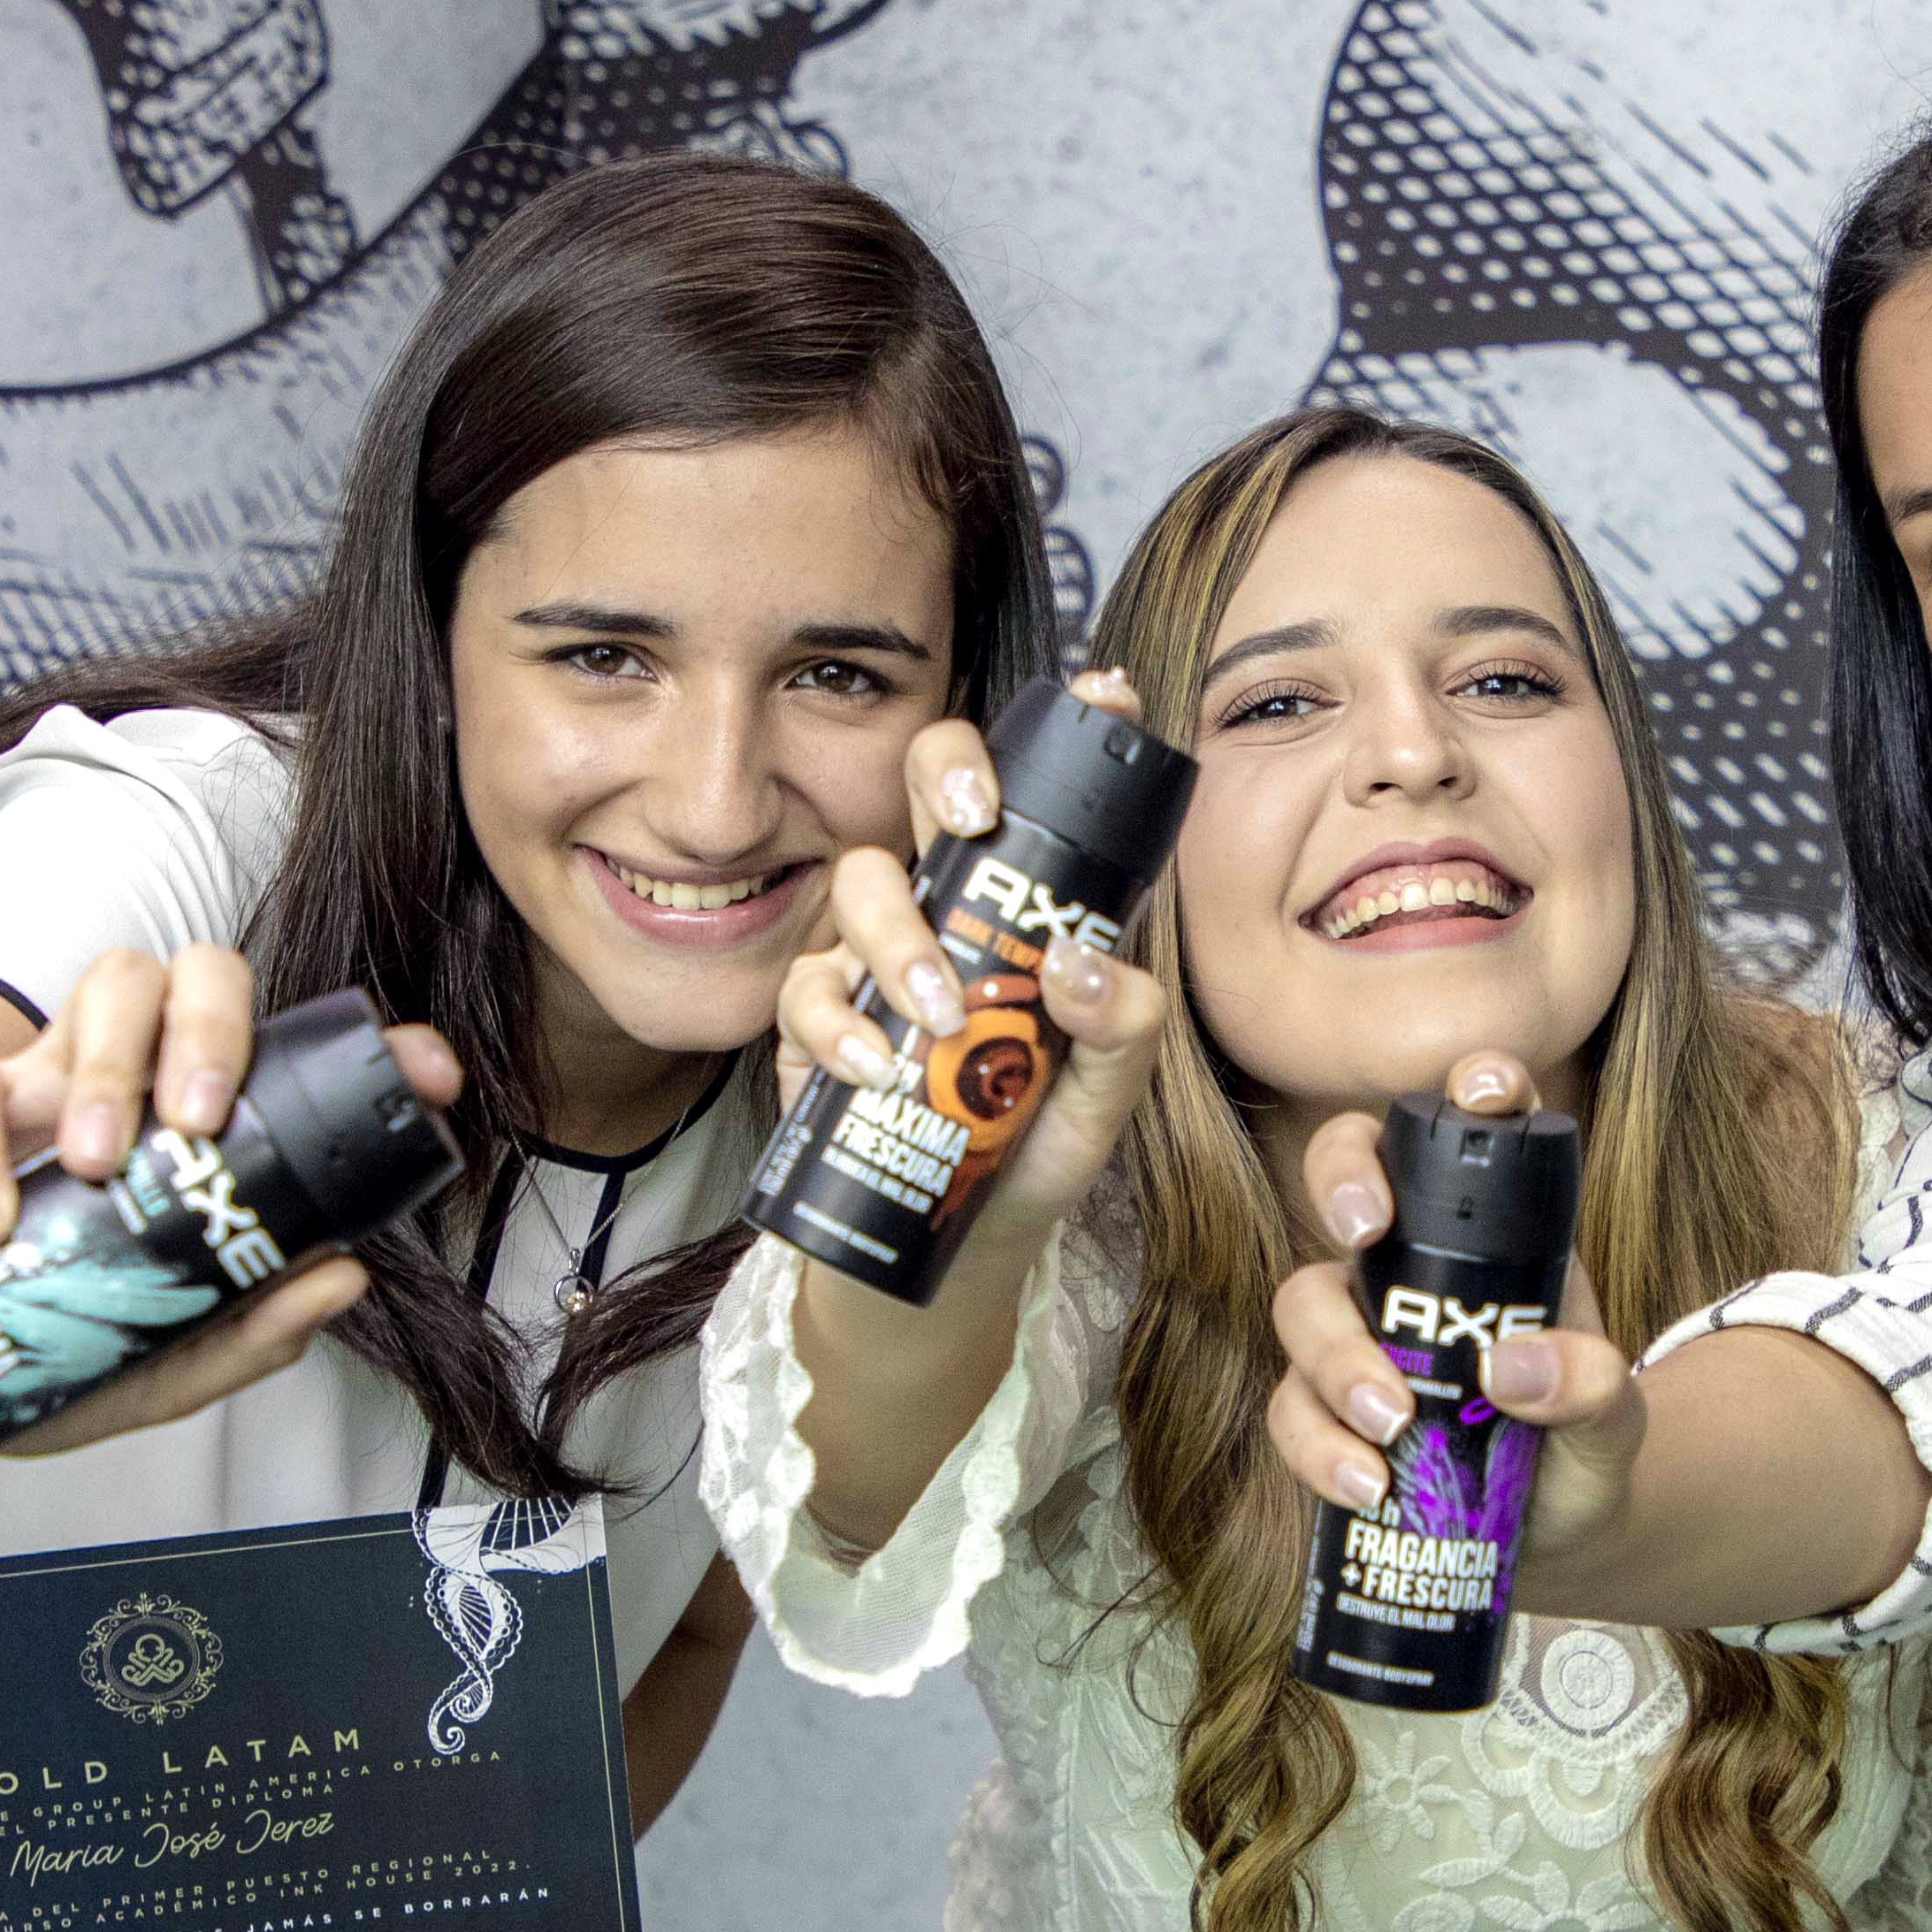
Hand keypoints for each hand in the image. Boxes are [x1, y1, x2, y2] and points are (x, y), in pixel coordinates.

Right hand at [0, 943, 461, 1460]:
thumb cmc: (43, 1347)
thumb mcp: (155, 1366)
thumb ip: (246, 1333)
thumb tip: (345, 1277)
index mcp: (198, 1128)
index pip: (287, 1051)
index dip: (363, 1042)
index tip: (423, 1071)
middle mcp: (134, 1081)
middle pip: (195, 974)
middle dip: (211, 1029)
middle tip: (199, 1122)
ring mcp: (44, 1078)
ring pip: (105, 985)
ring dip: (108, 1066)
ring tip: (96, 1168)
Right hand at [773, 669, 1167, 1246]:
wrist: (964, 1234)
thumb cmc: (1038, 1135)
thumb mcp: (1108, 1091)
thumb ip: (1124, 1026)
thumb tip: (1077, 965)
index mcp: (1024, 896)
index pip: (1039, 791)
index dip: (1065, 729)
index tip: (1104, 696)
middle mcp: (945, 898)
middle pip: (924, 783)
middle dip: (945, 774)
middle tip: (972, 817)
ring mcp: (872, 949)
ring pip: (860, 881)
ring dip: (897, 939)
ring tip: (939, 1013)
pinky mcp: (813, 1014)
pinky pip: (807, 987)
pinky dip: (836, 1024)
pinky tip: (873, 1068)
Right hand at [1263, 1055, 1638, 1563]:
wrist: (1557, 1536)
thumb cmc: (1584, 1445)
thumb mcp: (1614, 1419)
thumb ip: (1591, 1386)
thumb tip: (1508, 1371)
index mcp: (1497, 1237)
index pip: (1476, 1137)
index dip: (1473, 1091)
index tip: (1487, 1092)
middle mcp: (1414, 1267)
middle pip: (1348, 1181)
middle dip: (1342, 1183)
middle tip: (1365, 1232)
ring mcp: (1361, 1335)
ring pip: (1302, 1304)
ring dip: (1334, 1359)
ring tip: (1390, 1426)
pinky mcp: (1327, 1412)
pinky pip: (1290, 1409)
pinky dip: (1319, 1447)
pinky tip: (1368, 1488)